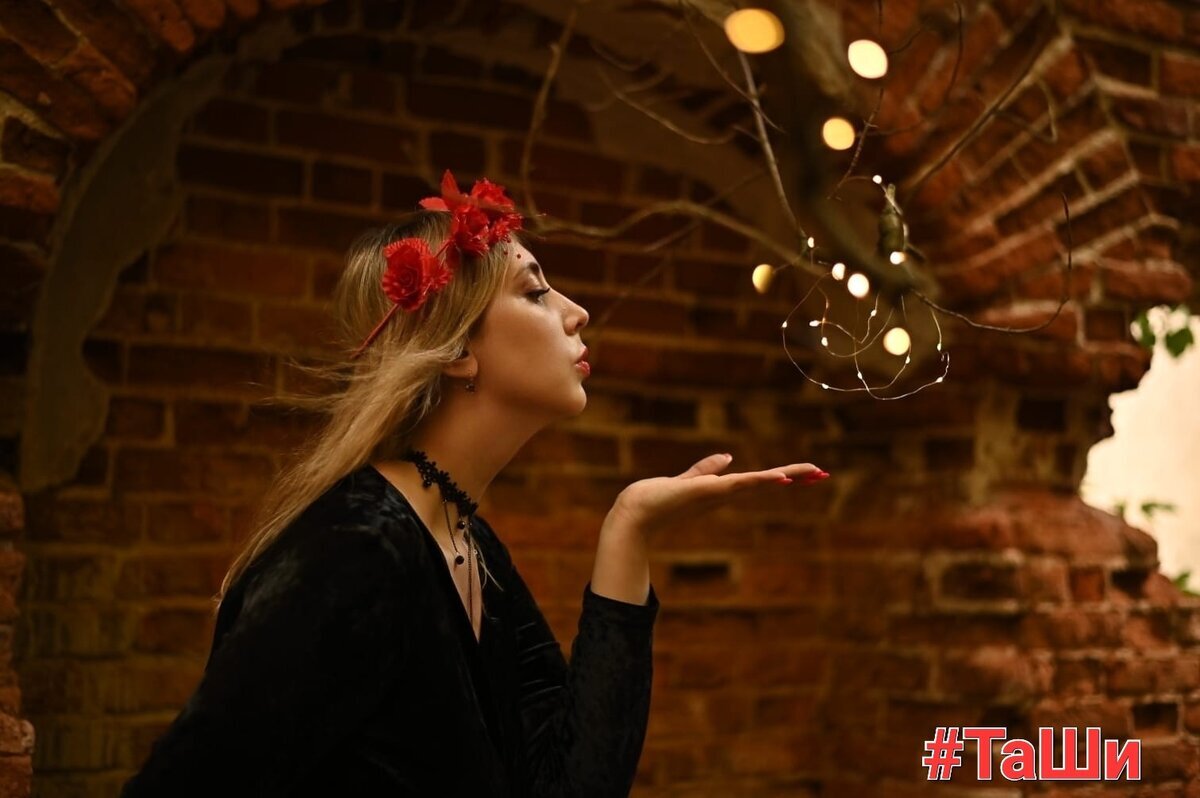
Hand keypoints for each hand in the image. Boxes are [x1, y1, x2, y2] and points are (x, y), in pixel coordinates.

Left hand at [611, 453, 825, 536]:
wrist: (636, 513)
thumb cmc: (657, 499)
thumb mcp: (687, 480)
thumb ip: (706, 469)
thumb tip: (727, 457)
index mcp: (722, 490)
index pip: (758, 481)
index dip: (782, 476)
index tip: (808, 474)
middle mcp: (724, 494)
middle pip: (765, 483)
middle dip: (795, 477)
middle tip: (823, 474)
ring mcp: (718, 494)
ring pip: (758, 483)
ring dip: (785, 476)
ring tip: (812, 473)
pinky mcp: (708, 491)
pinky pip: (740, 484)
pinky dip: (761, 481)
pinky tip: (781, 477)